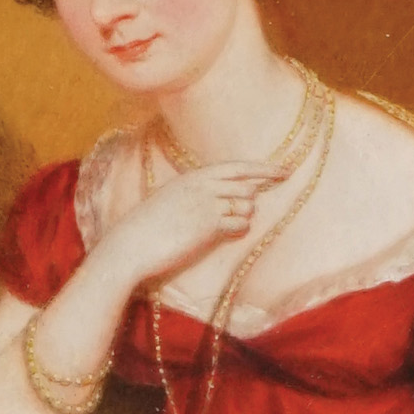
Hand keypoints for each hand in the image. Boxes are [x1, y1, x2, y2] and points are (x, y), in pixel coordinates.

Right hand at [100, 161, 290, 287]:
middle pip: (245, 184)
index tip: (283, 170)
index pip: (234, 167)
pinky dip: (239, 228)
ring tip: (227, 224)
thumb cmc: (145, 227)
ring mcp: (206, 205)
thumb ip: (193, 193)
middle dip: (257, 190)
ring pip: (244, 206)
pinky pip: (238, 224)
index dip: (262, 168)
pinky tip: (230, 232)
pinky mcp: (208, 226)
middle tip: (269, 188)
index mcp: (191, 177)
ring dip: (243, 215)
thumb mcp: (168, 200)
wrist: (131, 245)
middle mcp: (201, 186)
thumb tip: (218, 198)